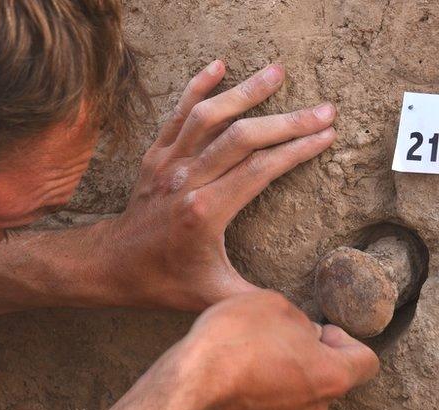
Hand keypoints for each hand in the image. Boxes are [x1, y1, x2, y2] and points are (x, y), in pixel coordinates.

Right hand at [43, 290, 377, 409]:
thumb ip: (299, 320)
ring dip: (287, 380)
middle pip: (330, 381)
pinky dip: (263, 399)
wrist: (188, 388)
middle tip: (279, 340)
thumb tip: (303, 333)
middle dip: (312, 359)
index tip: (320, 331)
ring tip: (253, 359)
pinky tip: (237, 381)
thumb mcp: (273, 304)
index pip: (366, 361)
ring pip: (300, 400)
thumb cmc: (233, 340)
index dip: (346, 340)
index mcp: (332, 377)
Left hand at [107, 60, 337, 310]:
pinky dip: (197, 87)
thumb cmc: (163, 282)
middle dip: (287, 121)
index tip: (327, 135)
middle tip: (324, 108)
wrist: (111, 265)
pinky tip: (219, 66)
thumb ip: (256, 300)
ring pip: (210, 116)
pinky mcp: (156, 155)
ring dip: (246, 92)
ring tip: (277, 72)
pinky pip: (177, 113)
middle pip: (243, 138)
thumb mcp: (213, 297)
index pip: (260, 170)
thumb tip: (300, 314)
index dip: (297, 150)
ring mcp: (168, 164)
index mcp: (205, 212)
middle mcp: (187, 180)